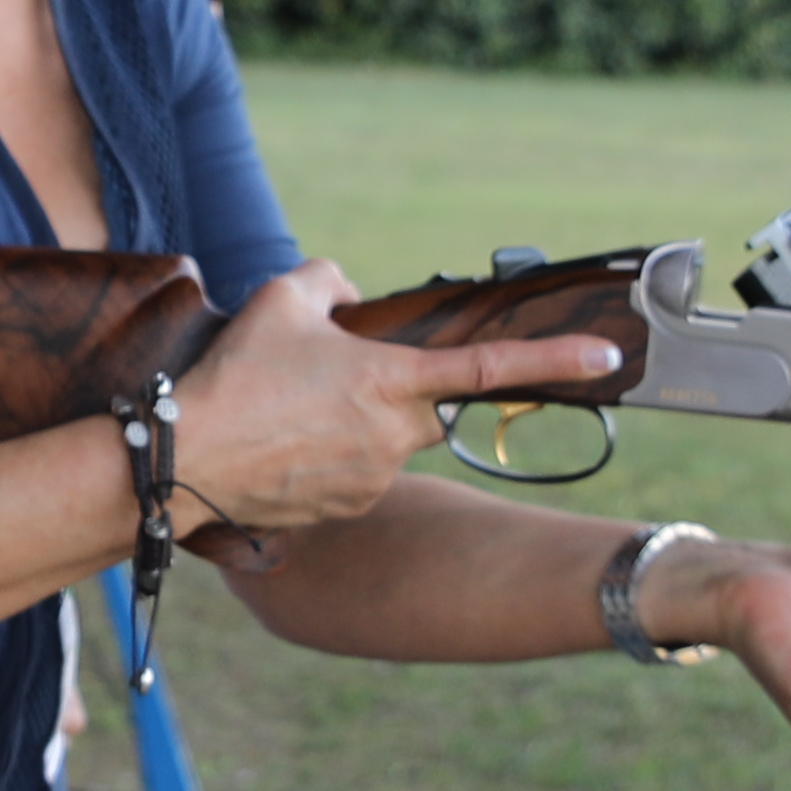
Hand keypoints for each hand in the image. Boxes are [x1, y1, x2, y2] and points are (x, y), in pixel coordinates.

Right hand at [171, 264, 615, 540]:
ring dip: (357, 423)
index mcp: (391, 379)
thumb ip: (329, 281)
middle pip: (427, 405)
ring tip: (289, 414)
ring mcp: (375, 478)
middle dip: (395, 389)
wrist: (186, 459)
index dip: (553, 360)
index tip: (604, 357)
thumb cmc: (235, 376)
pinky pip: (361, 473)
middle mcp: (395, 434)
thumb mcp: (280, 299)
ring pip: (389, 439)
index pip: (488, 368)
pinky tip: (285, 447)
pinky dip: (333, 458)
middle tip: (327, 380)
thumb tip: (349, 298)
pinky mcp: (350, 508)